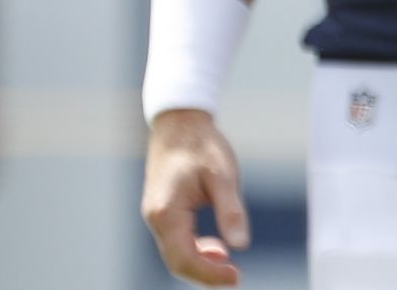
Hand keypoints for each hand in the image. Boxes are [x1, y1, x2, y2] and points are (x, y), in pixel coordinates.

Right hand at [142, 110, 249, 285]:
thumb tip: (241, 245)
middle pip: (177, 261)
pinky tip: (215, 247)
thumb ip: (231, 211)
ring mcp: (156, 215)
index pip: (184, 259)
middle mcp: (155, 218)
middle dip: (205, 273)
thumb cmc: (202, 145)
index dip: (209, 274)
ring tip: (228, 264)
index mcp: (167, 213)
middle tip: (234, 278)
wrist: (180, 123)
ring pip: (175, 252)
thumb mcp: (223, 175)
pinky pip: (175, 240)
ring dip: (200, 262)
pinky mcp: (162, 210)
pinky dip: (193, 249)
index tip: (236, 278)